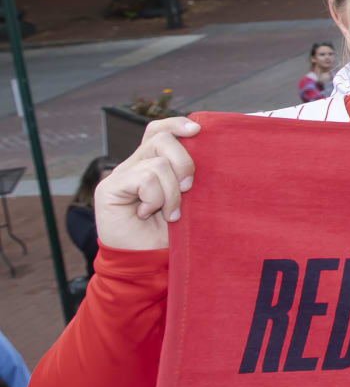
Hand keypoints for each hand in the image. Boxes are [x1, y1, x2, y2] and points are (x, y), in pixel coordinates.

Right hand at [94, 116, 201, 251]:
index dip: (176, 124)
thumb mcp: (187, 199)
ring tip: (167, 213)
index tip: (198, 130)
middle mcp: (134, 165)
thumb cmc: (170, 233)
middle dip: (184, 164)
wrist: (147, 261)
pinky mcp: (108, 188)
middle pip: (162, 139)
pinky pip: (145, 178)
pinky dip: (155, 198)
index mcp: (151, 164)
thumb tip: (204, 147)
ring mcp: (119, 176)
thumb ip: (187, 176)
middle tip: (187, 190)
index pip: (159, 131)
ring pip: (158, 163)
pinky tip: (146, 213)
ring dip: (171, 193)